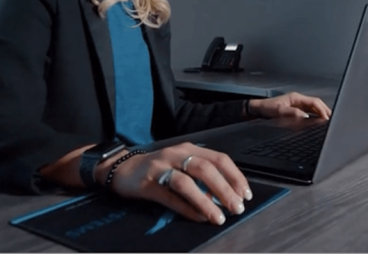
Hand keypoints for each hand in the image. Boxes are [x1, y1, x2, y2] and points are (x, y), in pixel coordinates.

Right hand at [102, 142, 251, 225]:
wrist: (122, 168)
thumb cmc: (158, 169)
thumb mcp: (182, 163)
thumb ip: (202, 174)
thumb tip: (229, 194)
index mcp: (189, 148)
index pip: (219, 158)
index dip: (235, 176)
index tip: (246, 194)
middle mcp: (176, 154)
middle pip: (206, 169)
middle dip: (225, 189)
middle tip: (237, 208)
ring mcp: (160, 168)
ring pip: (187, 182)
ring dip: (206, 201)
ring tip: (219, 217)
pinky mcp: (148, 184)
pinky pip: (170, 197)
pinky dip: (187, 208)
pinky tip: (199, 218)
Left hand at [249, 92, 331, 119]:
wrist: (258, 109)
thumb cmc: (267, 108)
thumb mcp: (279, 111)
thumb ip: (292, 113)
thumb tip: (304, 115)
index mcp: (296, 97)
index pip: (314, 101)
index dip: (322, 109)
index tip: (326, 117)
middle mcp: (298, 99)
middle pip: (317, 103)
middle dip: (325, 110)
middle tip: (331, 119)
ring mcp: (297, 104)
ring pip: (314, 107)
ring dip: (321, 112)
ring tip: (328, 120)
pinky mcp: (295, 108)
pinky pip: (309, 110)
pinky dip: (315, 115)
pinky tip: (317, 120)